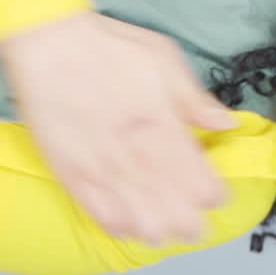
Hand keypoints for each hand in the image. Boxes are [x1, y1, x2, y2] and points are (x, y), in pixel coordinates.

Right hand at [0, 11, 237, 246]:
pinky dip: (125, 227)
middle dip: (193, 222)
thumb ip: (196, 99)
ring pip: (146, 228)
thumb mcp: (164, 58)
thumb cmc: (107, 47)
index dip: (215, 195)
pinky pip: (106, 221)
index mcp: (165, 130)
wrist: (49, 46)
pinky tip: (130, 218)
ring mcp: (104, 173)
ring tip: (162, 218)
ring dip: (161, 228)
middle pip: (180, 219)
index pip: (205, 189)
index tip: (212, 188)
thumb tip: (226, 124)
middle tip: (193, 212)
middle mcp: (138, 159)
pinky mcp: (73, 178)